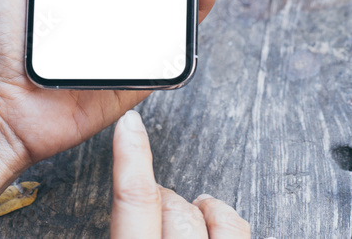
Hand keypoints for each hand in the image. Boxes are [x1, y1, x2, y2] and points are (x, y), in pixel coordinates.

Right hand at [111, 110, 249, 237]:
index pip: (136, 198)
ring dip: (196, 208)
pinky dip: (226, 219)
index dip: (132, 156)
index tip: (130, 123)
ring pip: (213, 216)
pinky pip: (240, 230)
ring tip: (187, 211)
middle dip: (164, 199)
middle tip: (153, 204)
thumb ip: (124, 230)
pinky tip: (215, 217)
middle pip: (175, 206)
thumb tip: (112, 217)